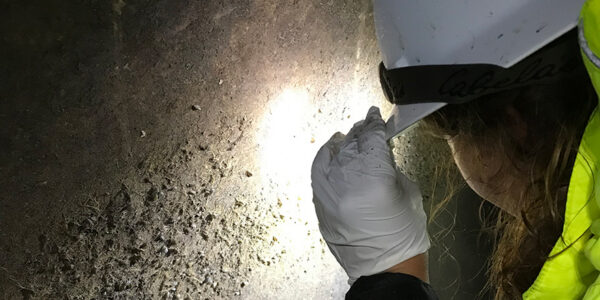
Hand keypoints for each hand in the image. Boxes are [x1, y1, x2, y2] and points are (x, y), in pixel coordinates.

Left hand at [311, 106, 429, 283]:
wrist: (384, 267)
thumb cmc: (404, 231)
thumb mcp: (405, 190)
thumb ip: (388, 165)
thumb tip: (376, 148)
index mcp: (375, 176)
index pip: (371, 137)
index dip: (374, 123)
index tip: (375, 115)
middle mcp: (347, 179)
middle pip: (352, 144)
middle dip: (360, 132)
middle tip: (365, 125)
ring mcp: (329, 191)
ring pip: (333, 155)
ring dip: (343, 144)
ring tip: (349, 137)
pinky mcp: (319, 203)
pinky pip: (318, 171)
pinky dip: (326, 159)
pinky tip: (333, 152)